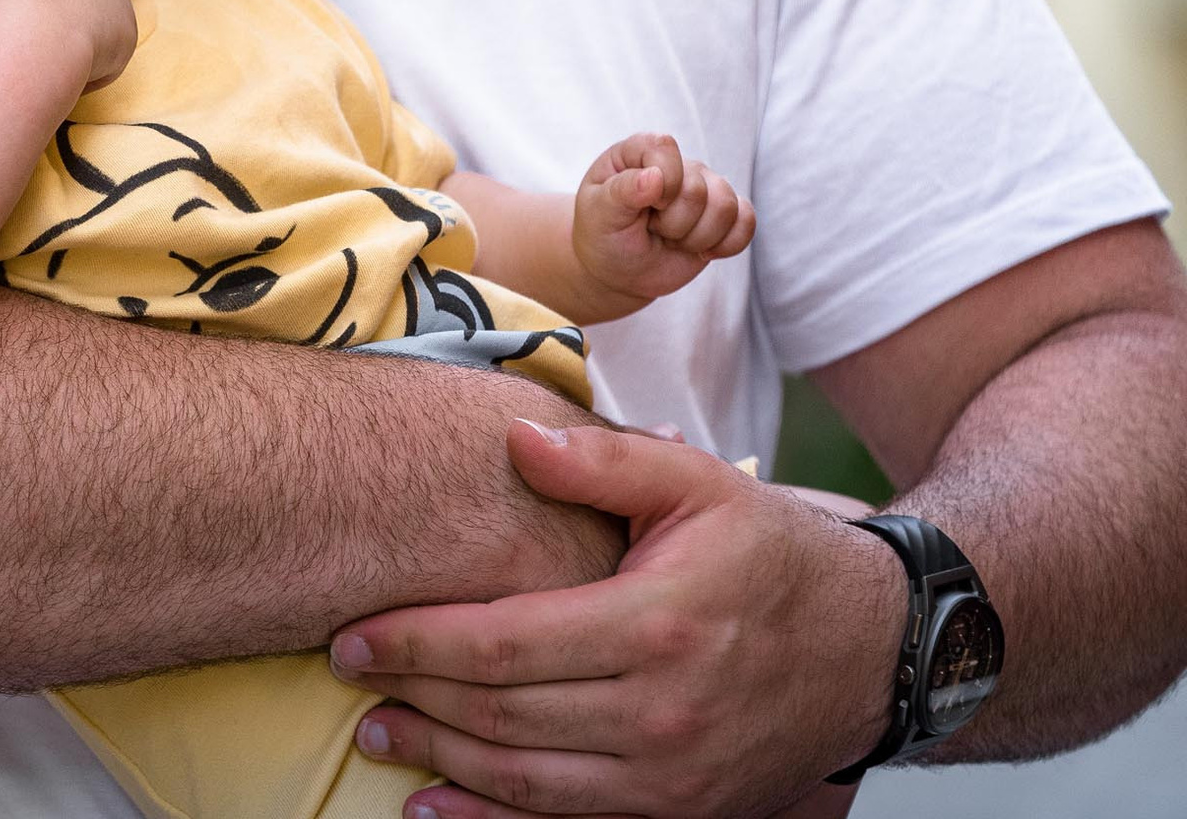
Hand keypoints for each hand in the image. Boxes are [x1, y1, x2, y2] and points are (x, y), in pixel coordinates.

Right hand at [0, 0, 136, 90]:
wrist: (32, 15)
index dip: (31, 4)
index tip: (16, 26)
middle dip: (57, 22)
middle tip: (32, 49)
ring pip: (95, 25)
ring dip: (76, 46)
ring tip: (48, 65)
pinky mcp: (127, 26)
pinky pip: (109, 53)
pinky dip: (91, 68)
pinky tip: (67, 73)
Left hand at [330, 422, 903, 818]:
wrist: (875, 647)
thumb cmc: (775, 555)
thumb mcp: (700, 483)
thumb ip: (603, 460)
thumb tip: (513, 439)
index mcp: (655, 622)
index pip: (502, 643)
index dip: (415, 643)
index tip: (352, 635)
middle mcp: (661, 710)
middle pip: (501, 716)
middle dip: (410, 699)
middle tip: (345, 676)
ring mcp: (672, 772)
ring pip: (525, 780)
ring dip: (437, 762)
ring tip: (375, 734)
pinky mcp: (683, 810)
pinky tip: (433, 809)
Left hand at [570, 134, 754, 313]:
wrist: (619, 270)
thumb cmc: (603, 235)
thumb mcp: (600, 214)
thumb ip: (622, 192)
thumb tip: (655, 176)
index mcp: (639, 152)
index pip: (664, 147)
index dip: (660, 183)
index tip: (643, 207)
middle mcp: (677, 164)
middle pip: (697, 189)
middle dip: (672, 224)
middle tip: (651, 230)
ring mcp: (704, 188)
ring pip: (726, 207)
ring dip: (697, 238)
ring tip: (672, 240)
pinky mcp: (724, 214)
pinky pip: (746, 222)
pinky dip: (726, 245)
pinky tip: (701, 252)